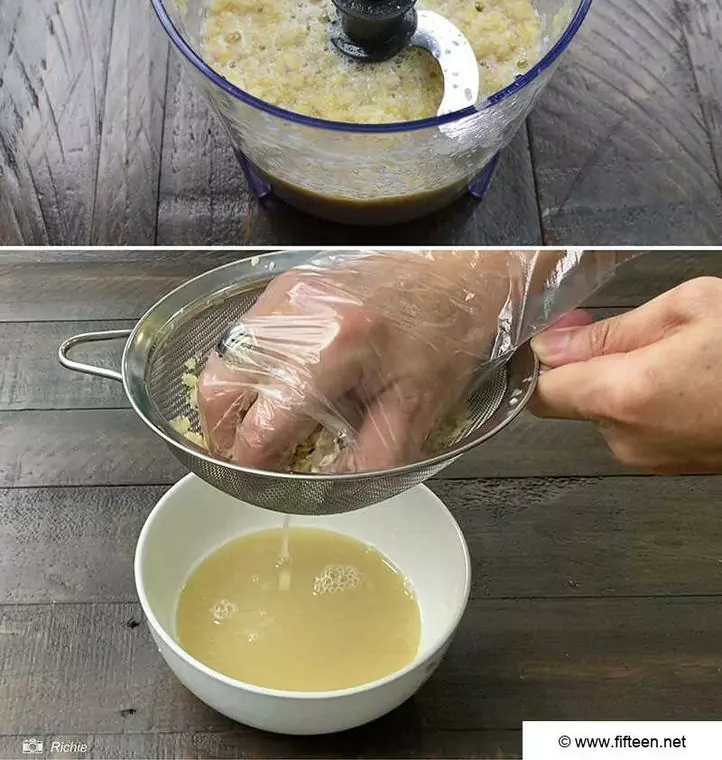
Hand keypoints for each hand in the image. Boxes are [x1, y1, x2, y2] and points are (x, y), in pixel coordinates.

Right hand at [198, 251, 517, 471]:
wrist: (459, 272)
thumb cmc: (445, 334)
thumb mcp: (418, 407)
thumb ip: (372, 458)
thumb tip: (328, 490)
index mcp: (331, 350)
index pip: (262, 424)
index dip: (253, 464)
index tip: (261, 481)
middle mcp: (296, 315)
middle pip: (219, 383)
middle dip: (222, 429)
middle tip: (246, 454)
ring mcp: (287, 293)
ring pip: (225, 353)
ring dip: (233, 394)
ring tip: (262, 420)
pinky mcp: (289, 281)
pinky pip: (246, 330)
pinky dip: (249, 363)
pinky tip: (281, 380)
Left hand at [529, 278, 721, 473]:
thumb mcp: (688, 309)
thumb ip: (612, 329)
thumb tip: (554, 344)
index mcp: (623, 396)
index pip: (538, 391)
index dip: (541, 358)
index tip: (560, 331)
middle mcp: (629, 439)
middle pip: (574, 398)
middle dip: (591, 361)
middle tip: (635, 331)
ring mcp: (653, 458)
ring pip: (607, 410)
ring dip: (625, 379)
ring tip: (675, 354)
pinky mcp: (674, 465)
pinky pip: (637, 426)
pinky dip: (648, 400)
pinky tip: (685, 377)